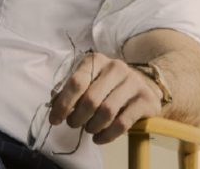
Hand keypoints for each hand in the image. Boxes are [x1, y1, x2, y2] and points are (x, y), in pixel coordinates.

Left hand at [48, 53, 162, 144]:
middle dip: (77, 117)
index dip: (63, 104)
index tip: (54, 120)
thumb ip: (71, 91)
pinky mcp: (145, 100)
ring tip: (88, 129)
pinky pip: (122, 123)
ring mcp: (133, 82)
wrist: (142, 87)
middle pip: (91, 99)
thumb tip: (54, 104)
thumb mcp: (88, 82)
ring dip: (92, 126)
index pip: (76, 83)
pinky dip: (107, 135)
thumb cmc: (107, 87)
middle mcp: (116, 67)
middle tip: (73, 124)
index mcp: (96, 60)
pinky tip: (99, 138)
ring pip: (106, 111)